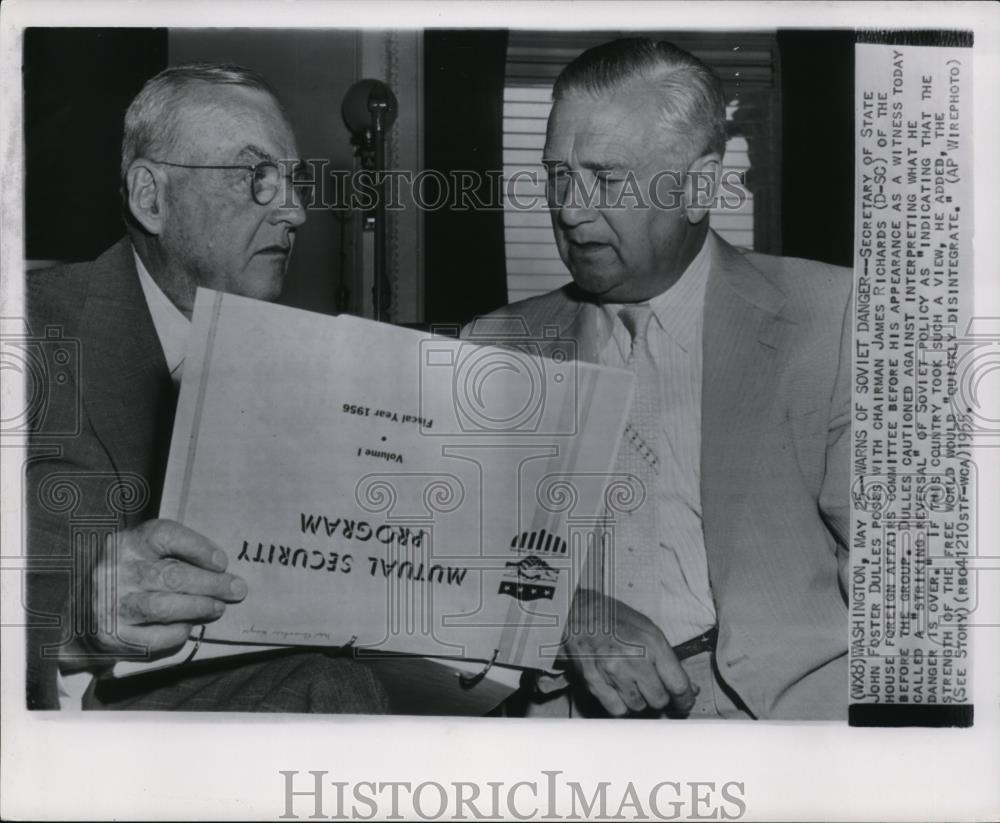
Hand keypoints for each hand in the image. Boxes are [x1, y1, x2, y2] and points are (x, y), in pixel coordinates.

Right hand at [83, 519, 246, 659]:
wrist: (79, 616)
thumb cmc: (126, 579)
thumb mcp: (141, 555)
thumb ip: (174, 554)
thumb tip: (221, 569)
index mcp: (124, 543)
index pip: (164, 535)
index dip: (198, 547)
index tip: (222, 561)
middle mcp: (113, 571)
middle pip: (171, 575)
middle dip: (211, 583)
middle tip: (236, 589)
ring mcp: (108, 605)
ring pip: (163, 606)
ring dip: (199, 607)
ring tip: (218, 607)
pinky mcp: (110, 636)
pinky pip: (154, 637)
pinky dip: (178, 632)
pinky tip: (188, 627)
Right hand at [562, 588, 696, 716]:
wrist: (576, 612)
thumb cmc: (614, 618)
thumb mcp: (648, 629)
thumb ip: (669, 659)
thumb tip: (689, 688)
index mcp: (652, 644)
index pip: (678, 685)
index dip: (685, 698)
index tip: (684, 700)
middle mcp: (634, 660)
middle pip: (659, 700)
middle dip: (660, 696)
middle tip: (653, 686)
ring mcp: (613, 673)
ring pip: (639, 707)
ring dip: (640, 700)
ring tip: (632, 683)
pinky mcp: (595, 683)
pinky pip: (617, 710)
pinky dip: (621, 704)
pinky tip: (619, 690)